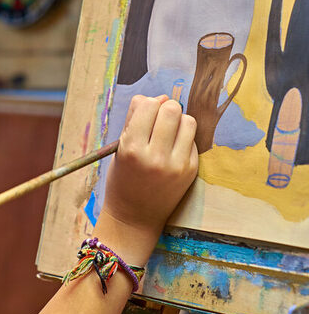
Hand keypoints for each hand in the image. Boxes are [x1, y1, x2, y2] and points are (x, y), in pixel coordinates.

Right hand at [100, 95, 197, 248]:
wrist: (134, 217)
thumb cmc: (123, 178)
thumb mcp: (120, 147)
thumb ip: (136, 118)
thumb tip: (162, 96)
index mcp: (131, 148)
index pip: (148, 105)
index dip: (148, 104)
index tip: (145, 114)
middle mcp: (155, 156)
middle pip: (172, 109)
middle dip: (165, 109)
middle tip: (159, 121)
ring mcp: (176, 165)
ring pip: (188, 121)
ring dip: (178, 121)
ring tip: (168, 133)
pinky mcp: (190, 171)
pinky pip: (192, 140)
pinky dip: (183, 139)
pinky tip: (173, 150)